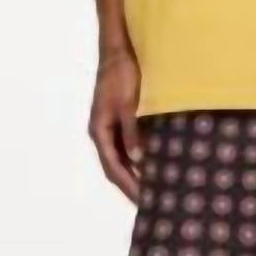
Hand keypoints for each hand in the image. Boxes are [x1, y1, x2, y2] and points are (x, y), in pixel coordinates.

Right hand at [88, 48, 142, 201]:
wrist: (119, 52)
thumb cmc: (121, 76)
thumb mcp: (127, 105)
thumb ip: (131, 131)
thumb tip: (138, 159)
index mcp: (100, 131)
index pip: (113, 168)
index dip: (128, 186)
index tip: (143, 201)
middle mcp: (103, 133)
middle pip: (117, 167)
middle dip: (132, 186)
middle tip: (151, 203)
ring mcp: (111, 127)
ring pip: (123, 158)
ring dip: (137, 173)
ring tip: (155, 188)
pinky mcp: (121, 120)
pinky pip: (129, 146)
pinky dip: (141, 158)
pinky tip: (155, 164)